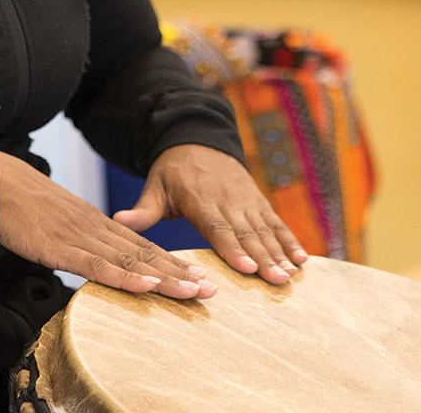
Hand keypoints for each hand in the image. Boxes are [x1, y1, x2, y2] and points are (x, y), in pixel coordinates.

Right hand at [0, 149, 215, 299]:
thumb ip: (78, 242)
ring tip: (193, 290)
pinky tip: (146, 286)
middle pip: (145, 254)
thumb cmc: (21, 204)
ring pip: (130, 261)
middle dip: (179, 272)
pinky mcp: (60, 247)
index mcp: (96, 222)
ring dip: (164, 278)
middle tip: (211, 288)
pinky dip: (125, 278)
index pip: (141, 246)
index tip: (198, 275)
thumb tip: (93, 262)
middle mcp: (96, 228)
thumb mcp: (57, 224)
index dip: (171, 262)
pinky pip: (98, 265)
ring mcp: (80, 236)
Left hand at [112, 144, 308, 284]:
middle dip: (264, 257)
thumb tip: (117, 220)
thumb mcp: (155, 186)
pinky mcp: (257, 201)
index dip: (233, 247)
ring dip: (280, 252)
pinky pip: (274, 222)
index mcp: (200, 198)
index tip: (247, 267)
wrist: (198, 139)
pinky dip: (289, 239)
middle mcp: (227, 199)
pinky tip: (302, 259)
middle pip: (247, 232)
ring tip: (292, 275)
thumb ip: (142, 209)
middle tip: (278, 281)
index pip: (218, 226)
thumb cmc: (172, 172)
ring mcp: (245, 199)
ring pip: (264, 229)